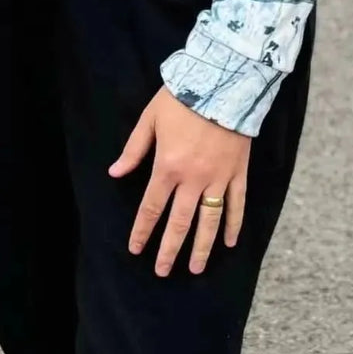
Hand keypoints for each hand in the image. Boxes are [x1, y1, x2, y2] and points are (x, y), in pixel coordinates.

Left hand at [109, 86, 249, 276]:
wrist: (222, 81)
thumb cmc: (182, 98)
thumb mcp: (150, 119)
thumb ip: (134, 149)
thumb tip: (115, 173)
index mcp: (168, 167)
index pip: (152, 208)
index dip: (143, 231)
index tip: (137, 250)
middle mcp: (193, 179)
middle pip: (180, 222)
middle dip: (170, 249)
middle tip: (162, 272)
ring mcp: (218, 178)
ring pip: (210, 221)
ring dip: (202, 247)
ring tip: (196, 268)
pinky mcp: (238, 172)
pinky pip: (237, 204)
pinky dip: (233, 224)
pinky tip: (229, 242)